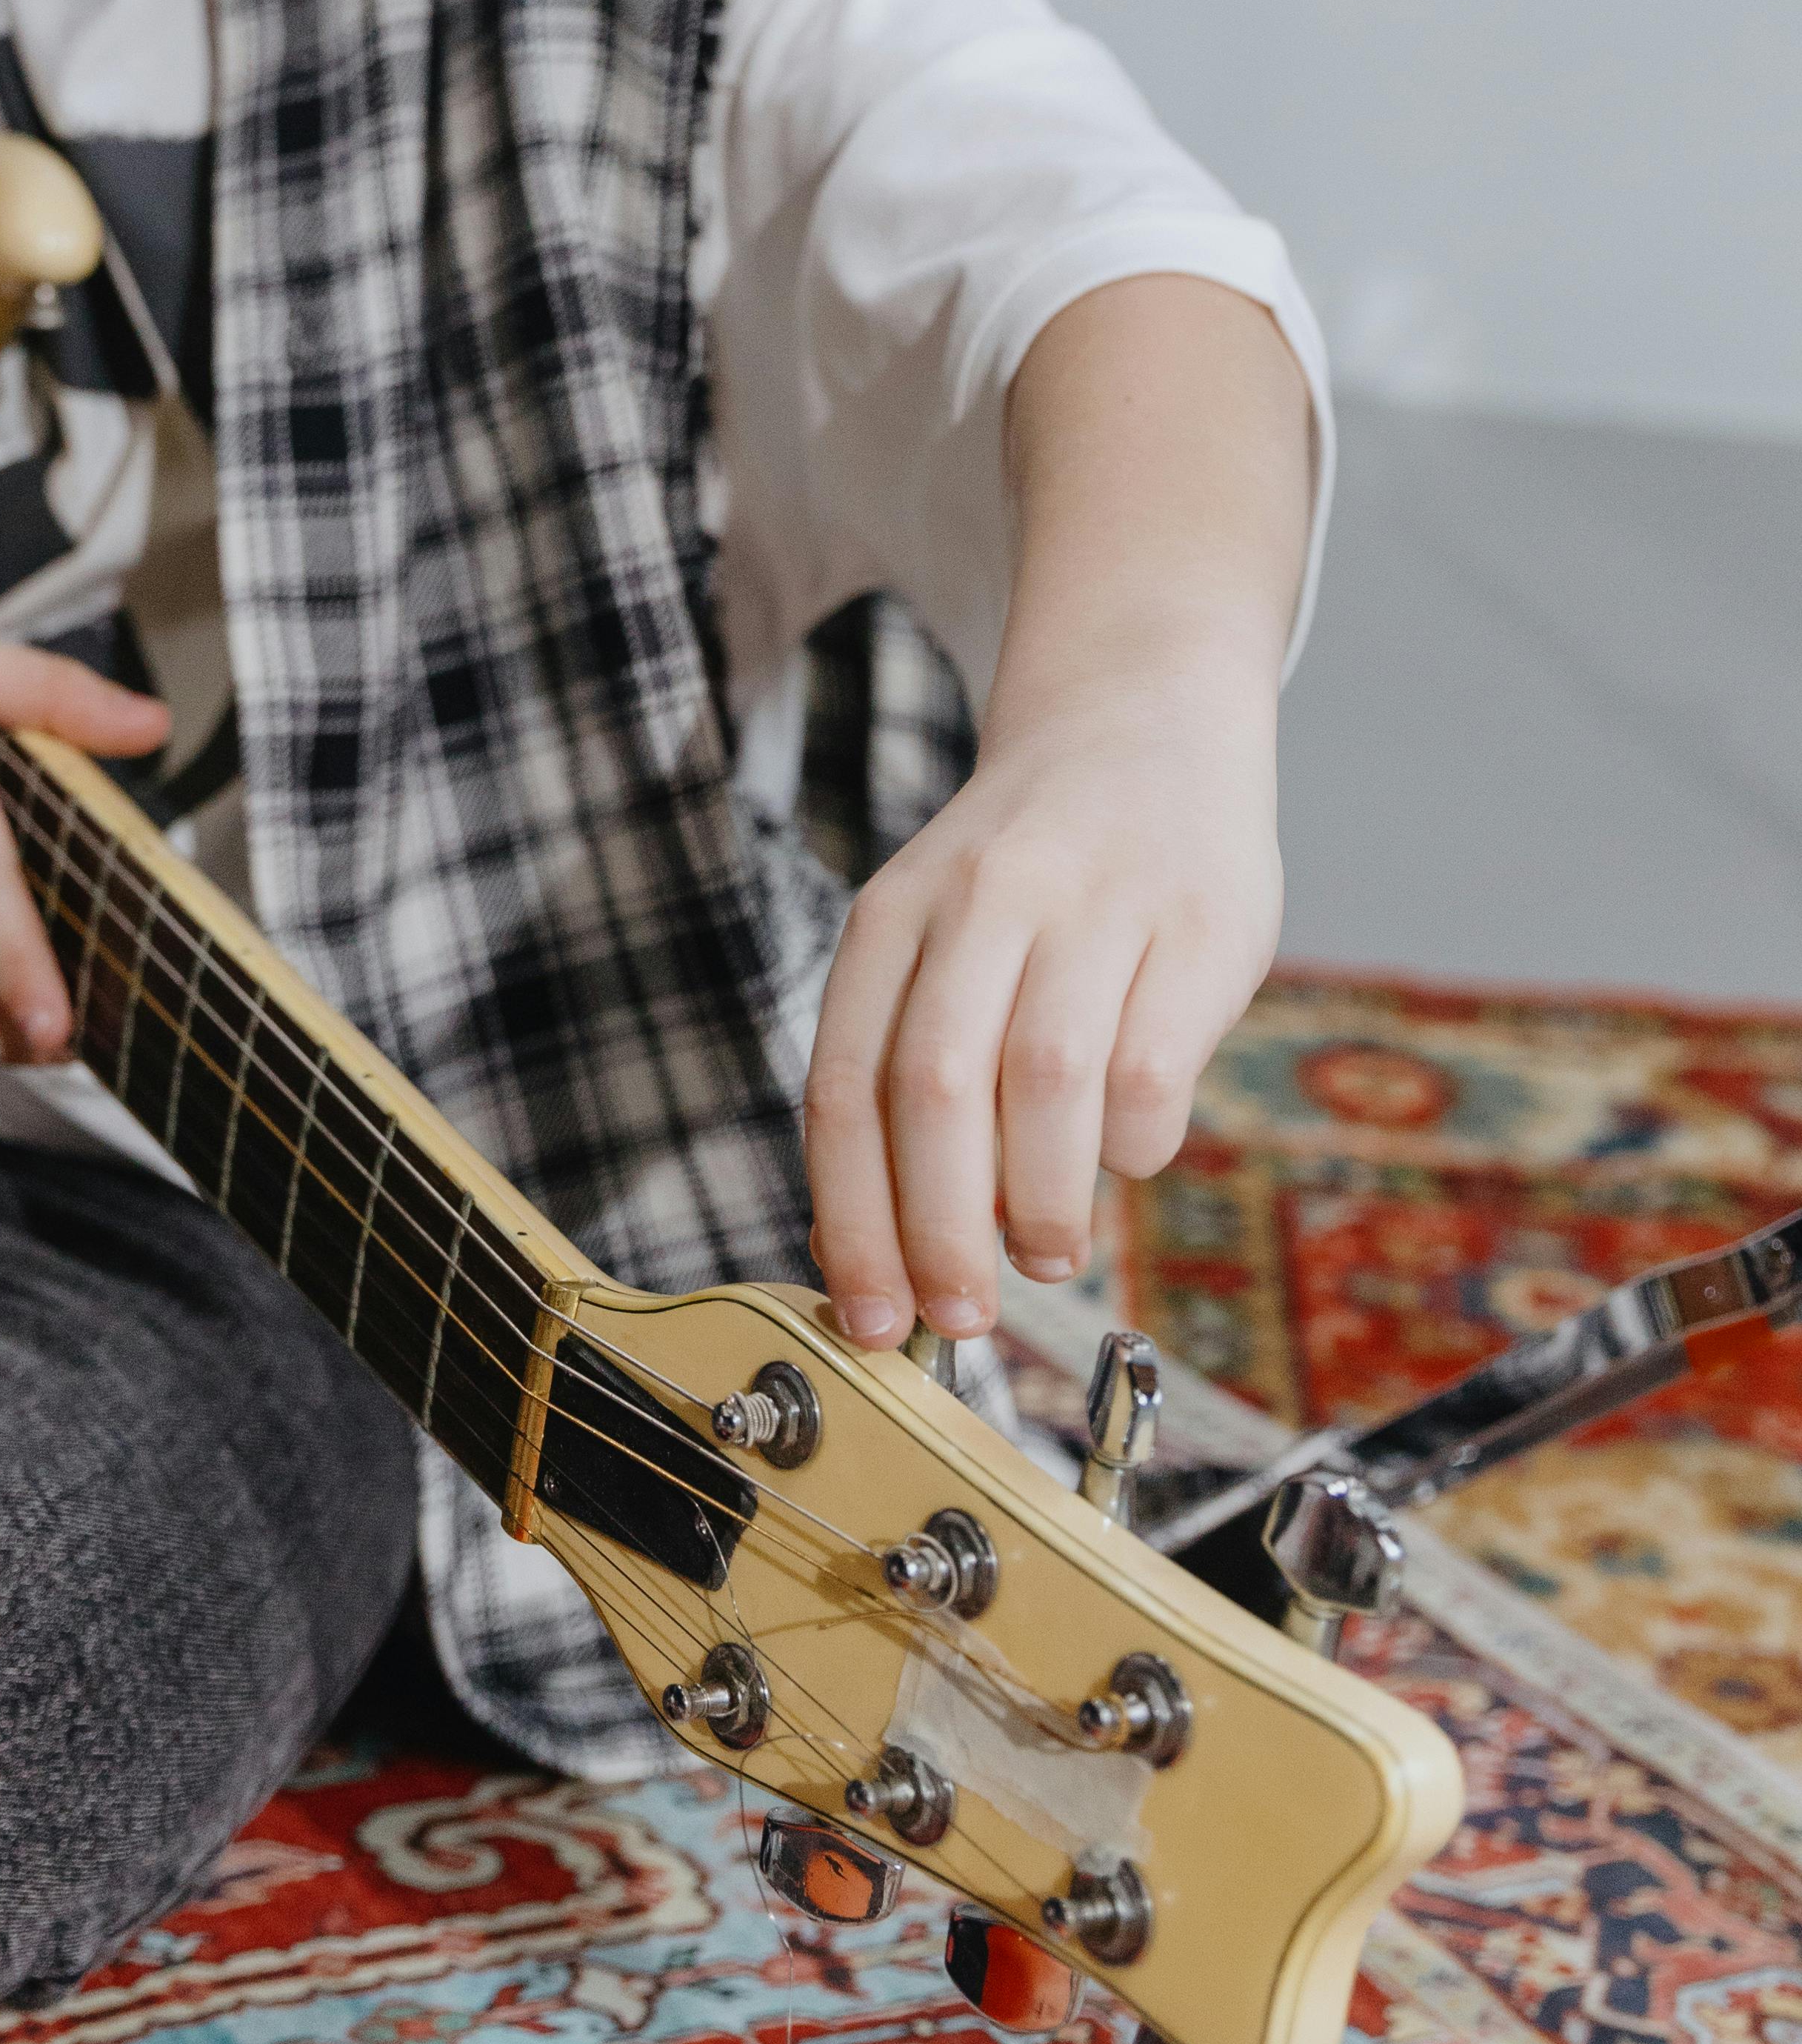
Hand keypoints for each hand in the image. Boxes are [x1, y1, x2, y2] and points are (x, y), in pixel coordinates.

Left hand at [800, 666, 1282, 1346]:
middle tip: (964, 1316)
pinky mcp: (1198, 920)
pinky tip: (1126, 1153)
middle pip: (933, 1091)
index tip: (873, 1320)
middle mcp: (983, 898)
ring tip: (1046, 1253)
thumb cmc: (1030, 880)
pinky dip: (1134, 1144)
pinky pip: (1153, 1066)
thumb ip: (898, 1073)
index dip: (854, 1222)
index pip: (845, 1087)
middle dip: (940, 1234)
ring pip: (1044, 1082)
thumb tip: (864, 1247)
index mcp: (893, 916)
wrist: (1143, 723)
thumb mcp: (935, 944)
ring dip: (1041, 1203)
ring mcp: (1095, 900)